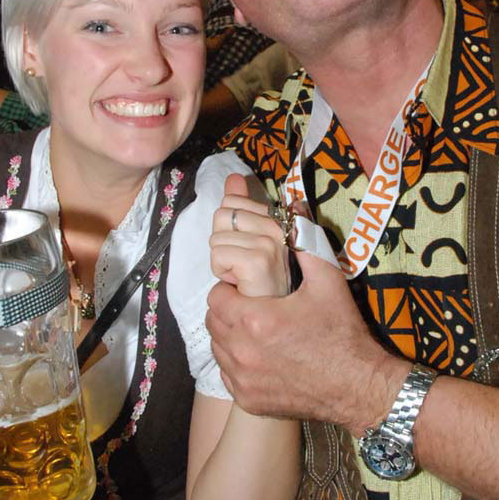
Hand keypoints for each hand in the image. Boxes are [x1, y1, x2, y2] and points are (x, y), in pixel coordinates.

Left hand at [206, 247, 404, 431]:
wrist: (359, 387)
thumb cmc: (344, 333)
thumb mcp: (328, 281)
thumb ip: (305, 242)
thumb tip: (294, 208)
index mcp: (255, 318)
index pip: (217, 294)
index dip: (231, 289)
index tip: (249, 290)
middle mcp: (242, 351)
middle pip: (214, 321)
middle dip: (229, 311)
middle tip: (254, 308)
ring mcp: (243, 380)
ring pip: (219, 349)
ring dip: (231, 337)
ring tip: (260, 333)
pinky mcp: (248, 401)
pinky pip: (229, 376)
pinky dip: (240, 365)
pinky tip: (265, 358)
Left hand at [210, 172, 289, 297]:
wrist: (282, 321)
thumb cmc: (267, 287)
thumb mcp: (257, 241)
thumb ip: (245, 206)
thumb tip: (233, 178)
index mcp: (277, 221)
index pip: (231, 202)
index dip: (230, 229)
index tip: (246, 251)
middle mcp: (277, 228)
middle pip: (221, 216)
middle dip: (223, 245)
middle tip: (242, 267)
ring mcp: (269, 244)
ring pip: (216, 239)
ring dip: (222, 263)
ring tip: (243, 278)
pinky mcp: (257, 261)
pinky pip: (218, 254)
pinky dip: (221, 274)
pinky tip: (240, 286)